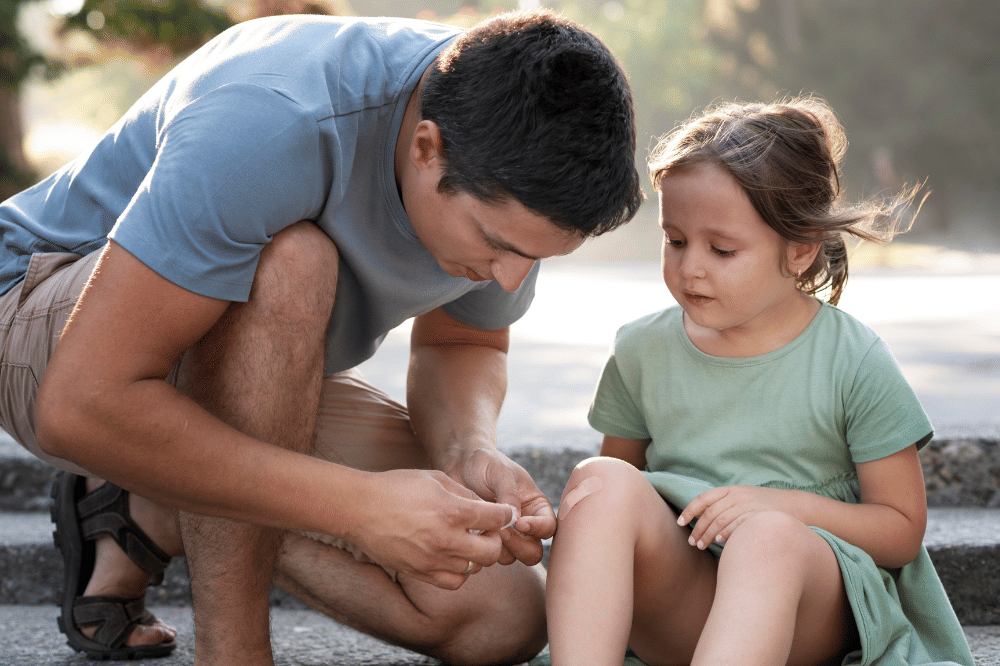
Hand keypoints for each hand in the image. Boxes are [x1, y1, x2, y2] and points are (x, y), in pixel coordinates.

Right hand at [354, 469, 515, 589]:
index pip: (498, 519)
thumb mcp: (436, 478)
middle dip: (496, 539)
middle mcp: (446, 539)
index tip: (503, 513)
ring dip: (477, 555)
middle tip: (486, 530)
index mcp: (453, 511)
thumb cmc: (397, 487)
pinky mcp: (420, 572)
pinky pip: (454, 582)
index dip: (506, 514)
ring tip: (467, 541)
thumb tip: (486, 508)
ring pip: (475, 569)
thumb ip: (465, 494)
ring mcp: (433, 559)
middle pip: (493, 551)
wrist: (359, 508)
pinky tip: (453, 556)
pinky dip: (461, 571)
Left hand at [446, 448, 555, 565]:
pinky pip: (489, 555)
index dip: (538, 529)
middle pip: (533, 551)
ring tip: (485, 530)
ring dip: (501, 549)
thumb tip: (516, 522)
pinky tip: (473, 533)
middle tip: (502, 533)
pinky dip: (483, 549)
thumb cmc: (484, 462)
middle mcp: (524, 523)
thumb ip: (509, 495)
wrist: (458, 463)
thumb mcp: (500, 472)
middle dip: (520, 546)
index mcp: (535, 505)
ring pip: (512, 557)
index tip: (519, 523)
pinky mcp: (485, 539)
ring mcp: (504, 534)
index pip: (549, 526)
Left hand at [677, 485, 804, 549]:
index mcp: (732, 490)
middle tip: (692, 542)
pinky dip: (726, 533)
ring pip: (721, 519)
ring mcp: (749, 505)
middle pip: (710, 512)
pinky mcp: (759, 515)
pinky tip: (720, 542)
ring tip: (702, 546)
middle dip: (698, 528)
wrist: (797, 505)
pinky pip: (738, 524)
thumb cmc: (766, 506)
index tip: (680, 522)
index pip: (704, 498)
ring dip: (708, 534)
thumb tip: (704, 519)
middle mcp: (738, 495)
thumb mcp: (744, 499)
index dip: (690, 510)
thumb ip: (725, 505)